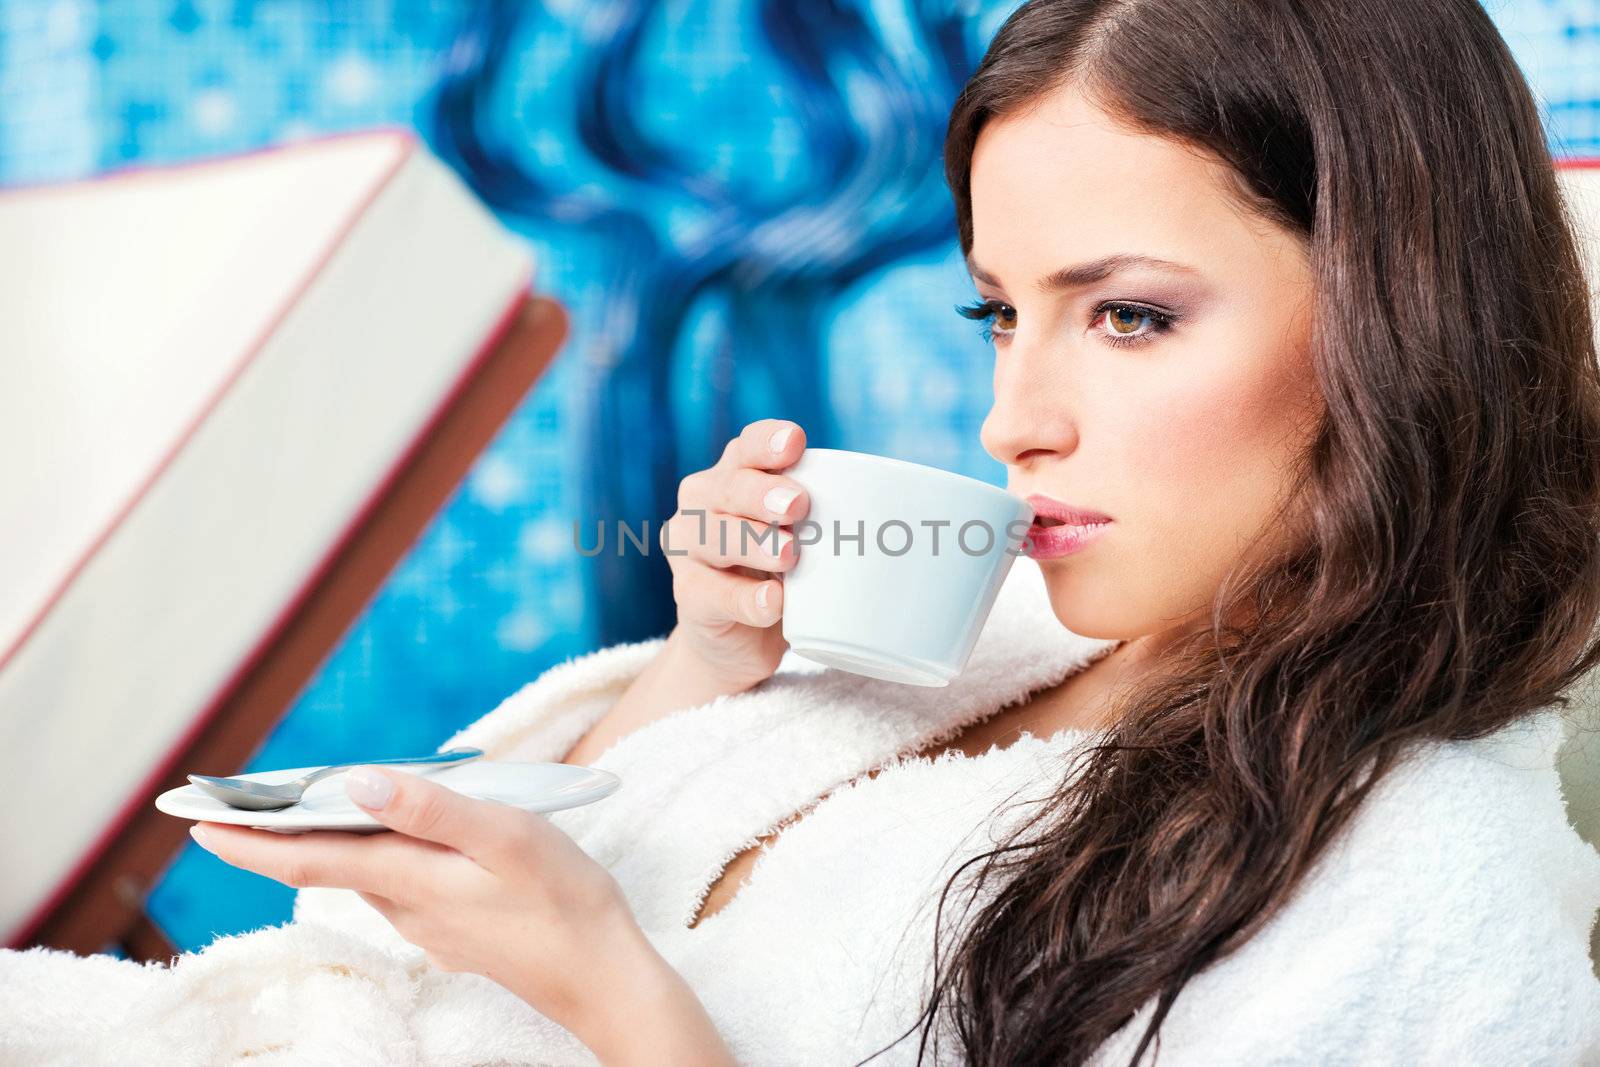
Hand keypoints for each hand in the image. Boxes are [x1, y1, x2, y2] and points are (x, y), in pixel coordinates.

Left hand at [187, 765, 726, 1059]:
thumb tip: (358, 784)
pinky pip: (399, 882)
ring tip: (296, 806)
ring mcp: (430, 924)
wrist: (604, 978)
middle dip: (274, 835)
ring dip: (324, 842)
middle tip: (226, 807)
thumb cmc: (565, 902)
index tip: (197, 821)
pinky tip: (392, 834)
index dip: (250, 839)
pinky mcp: (455, 929)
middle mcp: (407, 907)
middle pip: (327, 863)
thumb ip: (433, 811)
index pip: (308, 857)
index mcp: (411, 879)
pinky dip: (374, 852)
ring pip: (363, 873)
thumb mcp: (508, 838)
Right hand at [661, 417, 809, 689]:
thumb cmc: (778, 573)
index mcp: (732, 476)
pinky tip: (772, 602)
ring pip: (715, 537)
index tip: (796, 443)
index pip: (746, 448)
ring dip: (754, 543)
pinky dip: (746, 599)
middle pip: (727, 488)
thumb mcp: (799, 537)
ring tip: (789, 555)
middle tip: (798, 505)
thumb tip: (884, 516)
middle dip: (762, 493)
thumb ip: (821, 519)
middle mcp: (702, 504)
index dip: (767, 442)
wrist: (737, 641)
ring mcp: (689, 551)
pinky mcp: (689, 597)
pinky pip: (713, 595)